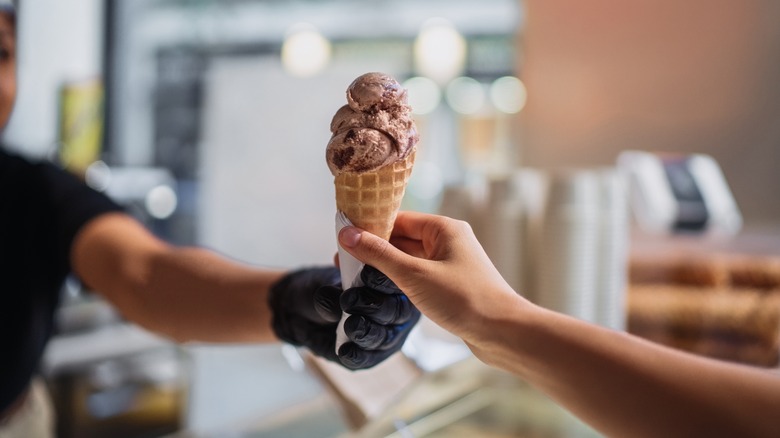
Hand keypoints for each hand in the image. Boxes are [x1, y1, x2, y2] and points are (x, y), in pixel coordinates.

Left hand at [268, 266, 419, 369]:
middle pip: (397, 311)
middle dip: (373, 305)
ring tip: (349, 326)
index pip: (397, 281)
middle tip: (348, 300)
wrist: (310, 314)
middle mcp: (398, 311)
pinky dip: (356, 355)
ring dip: (367, 331)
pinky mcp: (372, 356)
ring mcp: (387, 336)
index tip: (365, 274)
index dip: (383, 278)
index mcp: (394, 285)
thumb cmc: (328, 290)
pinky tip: (344, 351)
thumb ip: (332, 292)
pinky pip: (368, 359)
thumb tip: (336, 302)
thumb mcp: (324, 284)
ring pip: (385, 337)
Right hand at [337, 211, 523, 345]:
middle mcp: (448, 241)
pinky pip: (419, 275)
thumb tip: (346, 235)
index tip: (343, 235)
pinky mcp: (451, 285)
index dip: (370, 226)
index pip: (398, 218)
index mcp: (444, 229)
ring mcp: (451, 264)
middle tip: (342, 258)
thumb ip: (379, 254)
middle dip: (374, 247)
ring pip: (409, 258)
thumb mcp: (414, 275)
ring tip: (354, 273)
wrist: (503, 332)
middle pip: (402, 237)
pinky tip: (381, 288)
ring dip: (385, 265)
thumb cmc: (464, 299)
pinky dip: (400, 279)